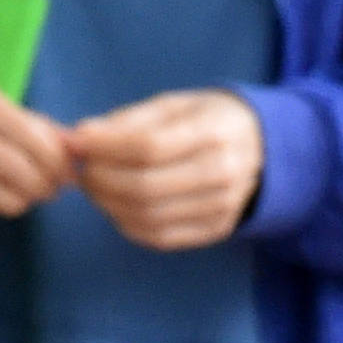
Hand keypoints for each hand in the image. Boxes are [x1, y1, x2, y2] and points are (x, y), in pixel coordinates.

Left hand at [75, 91, 266, 250]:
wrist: (264, 148)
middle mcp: (224, 172)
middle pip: (144, 186)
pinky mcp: (216, 229)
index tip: (78, 142)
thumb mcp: (175, 105)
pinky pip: (160, 237)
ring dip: (108, 204)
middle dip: (100, 179)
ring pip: (148, 216)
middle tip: (83, 169)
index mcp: (214, 131)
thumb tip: (79, 137)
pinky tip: (118, 205)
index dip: (104, 148)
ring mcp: (223, 206)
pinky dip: (127, 224)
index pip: (148, 146)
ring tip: (97, 186)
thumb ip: (127, 120)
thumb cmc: (210, 120)